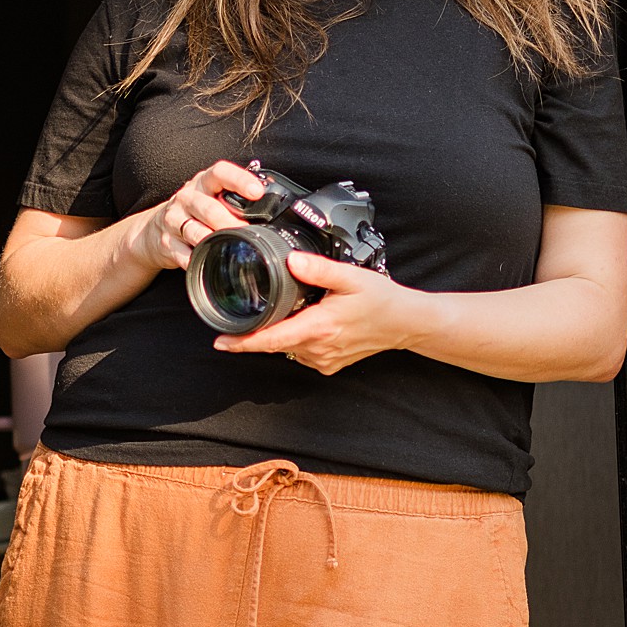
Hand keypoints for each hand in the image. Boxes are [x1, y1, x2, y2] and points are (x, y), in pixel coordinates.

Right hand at [132, 160, 267, 273]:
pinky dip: (196, 260)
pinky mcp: (166, 242)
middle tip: (247, 232)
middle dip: (230, 222)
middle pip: (209, 208)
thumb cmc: (193, 211)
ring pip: (195, 231)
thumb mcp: (209, 197)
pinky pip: (183, 254)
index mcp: (203, 183)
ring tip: (230, 247)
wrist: (154, 229)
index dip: (239, 180)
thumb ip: (233, 201)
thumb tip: (268, 215)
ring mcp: (174, 220)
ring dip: (214, 241)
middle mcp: (187, 198)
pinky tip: (207, 263)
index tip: (257, 191)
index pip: (220, 173)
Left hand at [212, 251, 422, 373]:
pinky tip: (310, 323)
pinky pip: (302, 353)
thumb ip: (319, 269)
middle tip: (249, 313)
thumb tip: (291, 261)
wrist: (405, 324)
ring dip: (282, 333)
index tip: (220, 342)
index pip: (270, 340)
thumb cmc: (381, 300)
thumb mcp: (351, 277)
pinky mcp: (329, 365)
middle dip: (259, 331)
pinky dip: (298, 339)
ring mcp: (323, 360)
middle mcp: (318, 349)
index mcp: (318, 328)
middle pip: (274, 343)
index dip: (242, 343)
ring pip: (288, 348)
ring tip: (293, 312)